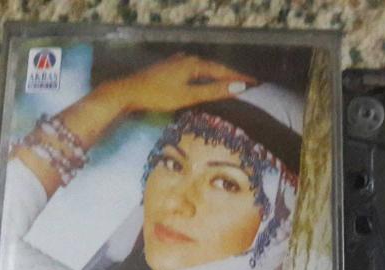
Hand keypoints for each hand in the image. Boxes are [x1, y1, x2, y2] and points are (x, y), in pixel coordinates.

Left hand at [109, 53, 255, 113]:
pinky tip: (205, 79)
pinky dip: (206, 75)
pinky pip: (195, 69)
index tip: (256, 84)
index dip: (240, 79)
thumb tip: (238, 88)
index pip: (224, 71)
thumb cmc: (158, 95)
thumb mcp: (188, 96)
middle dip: (232, 76)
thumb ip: (213, 91)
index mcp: (195, 64)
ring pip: (205, 68)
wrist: (129, 91)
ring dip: (219, 75)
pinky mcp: (170, 67)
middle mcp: (188, 58)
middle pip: (215, 67)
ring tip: (231, 82)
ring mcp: (178, 61)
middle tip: (248, 84)